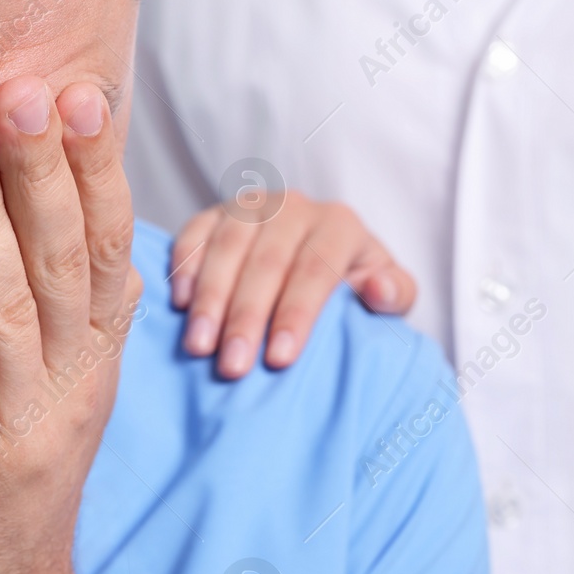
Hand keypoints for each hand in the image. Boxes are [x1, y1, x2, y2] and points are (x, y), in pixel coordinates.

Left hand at [0, 76, 140, 573]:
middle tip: (26, 87)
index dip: (92, 168)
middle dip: (48, 169)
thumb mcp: (56, 391)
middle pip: (67, 260)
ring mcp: (26, 423)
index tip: (75, 89)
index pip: (101, 243)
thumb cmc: (9, 478)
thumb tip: (104, 237)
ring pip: (17, 307)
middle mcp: (71, 380)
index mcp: (89, 355)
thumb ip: (71, 315)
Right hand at [170, 195, 415, 378]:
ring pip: (228, 247)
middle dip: (246, 317)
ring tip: (198, 346)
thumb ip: (394, 294)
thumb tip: (377, 290)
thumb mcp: (385, 293)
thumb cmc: (352, 286)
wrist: (320, 257)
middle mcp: (295, 208)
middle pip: (267, 262)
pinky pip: (194, 232)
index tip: (279, 359)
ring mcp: (251, 206)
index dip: (296, 315)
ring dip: (210, 299)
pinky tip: (179, 305)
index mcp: (339, 225)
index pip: (316, 271)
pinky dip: (185, 267)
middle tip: (232, 366)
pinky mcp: (215, 212)